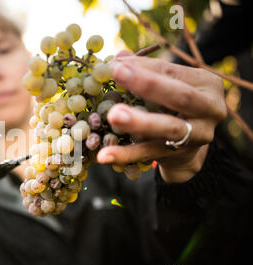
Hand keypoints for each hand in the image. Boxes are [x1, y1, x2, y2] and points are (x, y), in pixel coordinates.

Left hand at [97, 52, 226, 182]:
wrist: (188, 146)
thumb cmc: (173, 105)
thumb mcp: (167, 85)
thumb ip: (146, 71)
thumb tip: (119, 58)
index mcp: (207, 84)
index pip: (172, 71)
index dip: (143, 67)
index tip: (116, 65)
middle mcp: (210, 109)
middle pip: (180, 96)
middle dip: (148, 85)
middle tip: (119, 74)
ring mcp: (198, 135)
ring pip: (168, 128)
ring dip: (139, 122)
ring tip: (113, 116)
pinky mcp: (180, 155)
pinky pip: (150, 153)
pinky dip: (126, 154)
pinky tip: (105, 155)